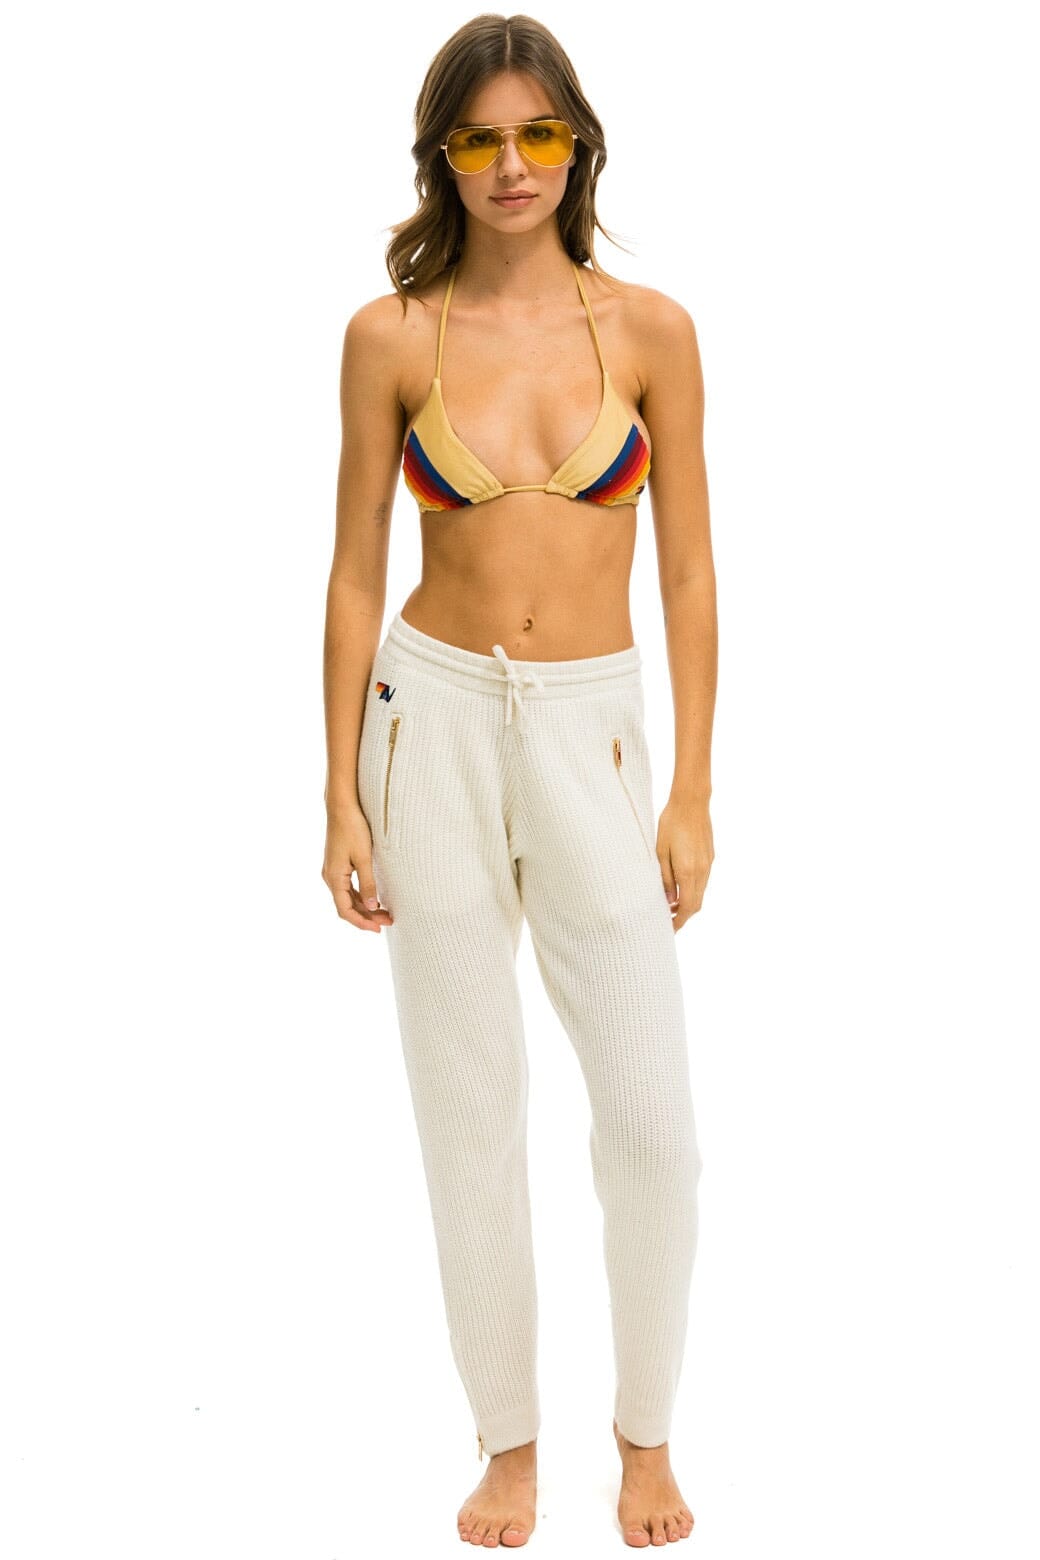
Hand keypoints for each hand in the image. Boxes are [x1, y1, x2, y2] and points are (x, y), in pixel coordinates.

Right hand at [322, 805, 393, 932]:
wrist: (342, 806)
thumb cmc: (353, 828)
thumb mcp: (364, 857)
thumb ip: (367, 883)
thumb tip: (371, 906)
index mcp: (333, 877)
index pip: (345, 910)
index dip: (361, 922)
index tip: (378, 929)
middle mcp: (330, 877)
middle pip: (346, 906)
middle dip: (367, 916)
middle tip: (388, 921)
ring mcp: (333, 871)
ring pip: (347, 898)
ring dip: (365, 907)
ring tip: (385, 913)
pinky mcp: (338, 865)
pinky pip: (348, 888)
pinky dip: (360, 896)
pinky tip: (374, 898)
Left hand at [657, 795, 713, 931]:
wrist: (692, 803)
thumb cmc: (671, 824)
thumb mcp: (660, 852)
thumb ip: (665, 878)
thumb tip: (669, 900)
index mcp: (688, 871)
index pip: (688, 907)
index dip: (679, 921)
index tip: (669, 928)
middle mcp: (702, 871)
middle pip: (697, 904)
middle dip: (684, 916)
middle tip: (669, 920)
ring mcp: (708, 864)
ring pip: (701, 893)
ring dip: (689, 903)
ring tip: (671, 905)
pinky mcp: (710, 857)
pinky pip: (703, 881)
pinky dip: (693, 890)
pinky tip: (681, 886)